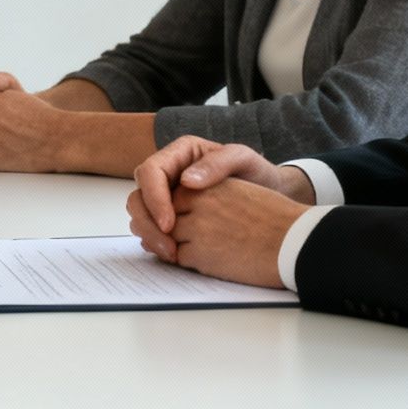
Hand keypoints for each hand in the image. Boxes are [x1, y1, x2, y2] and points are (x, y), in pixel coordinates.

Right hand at [125, 136, 307, 251]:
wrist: (268, 192)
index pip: (150, 172)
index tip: (169, 224)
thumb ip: (217, 164)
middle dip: (147, 223)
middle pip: (138, 196)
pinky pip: (152, 227)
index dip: (154, 199)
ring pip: (140, 214)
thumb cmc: (255, 173)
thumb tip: (186, 181)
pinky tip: (172, 255)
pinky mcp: (169, 215)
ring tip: (170, 254)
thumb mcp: (242, 159)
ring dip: (149, 235)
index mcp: (178, 154)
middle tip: (166, 247)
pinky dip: (157, 242)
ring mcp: (166, 195)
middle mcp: (167, 174)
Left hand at [146, 177, 302, 289]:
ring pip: (168, 238)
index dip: (179, 212)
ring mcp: (195, 227)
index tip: (186, 222)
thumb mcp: (240, 192)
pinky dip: (188, 262)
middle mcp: (199, 201)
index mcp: (209, 184)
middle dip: (171, 230)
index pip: (175, 196)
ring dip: (178, 247)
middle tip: (184, 239)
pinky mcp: (198, 252)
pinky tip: (210, 261)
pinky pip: (178, 258)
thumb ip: (209, 194)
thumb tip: (179, 207)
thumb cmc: (274, 219)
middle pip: (166, 217)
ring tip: (203, 251)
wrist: (295, 241)